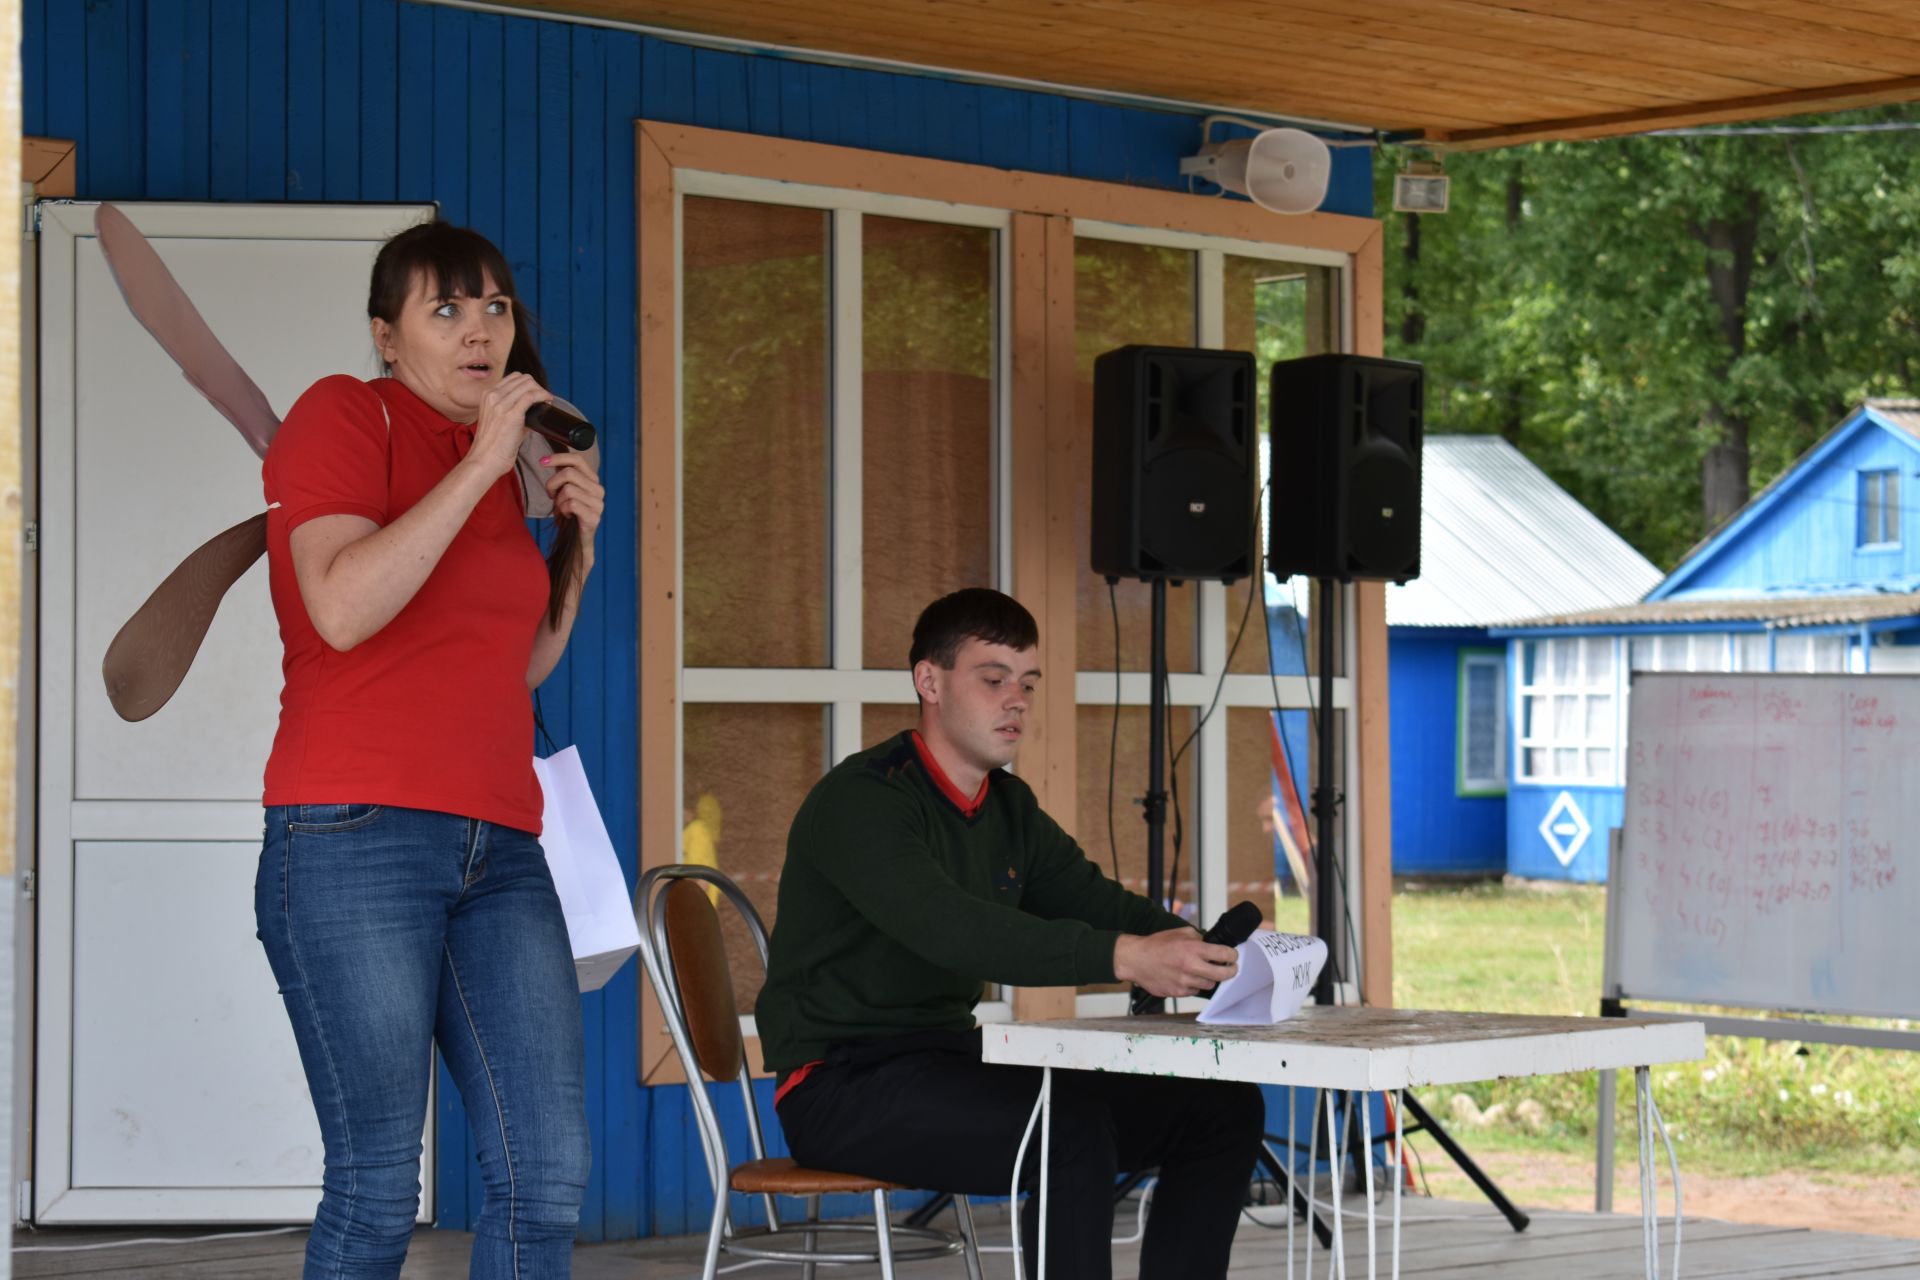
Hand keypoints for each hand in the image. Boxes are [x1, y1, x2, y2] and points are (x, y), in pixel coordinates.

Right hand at [465, 372, 548, 479]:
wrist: (484, 460)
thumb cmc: (493, 446)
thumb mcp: (500, 421)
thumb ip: (514, 411)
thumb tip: (534, 409)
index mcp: (488, 395)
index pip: (514, 378)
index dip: (529, 385)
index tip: (537, 395)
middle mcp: (493, 395)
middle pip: (523, 378)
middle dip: (537, 386)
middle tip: (544, 399)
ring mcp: (501, 403)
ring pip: (528, 384)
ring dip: (542, 391)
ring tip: (547, 401)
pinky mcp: (511, 414)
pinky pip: (532, 396)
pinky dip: (543, 396)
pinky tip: (547, 402)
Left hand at [541, 452, 604, 541]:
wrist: (576, 540)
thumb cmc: (569, 514)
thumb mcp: (564, 490)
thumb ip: (562, 475)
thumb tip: (546, 459)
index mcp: (592, 480)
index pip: (578, 459)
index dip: (558, 457)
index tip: (542, 462)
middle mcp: (598, 489)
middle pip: (569, 473)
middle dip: (553, 483)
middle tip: (551, 495)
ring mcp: (598, 503)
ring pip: (568, 490)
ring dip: (559, 501)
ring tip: (561, 508)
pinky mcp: (594, 517)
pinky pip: (571, 504)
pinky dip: (563, 510)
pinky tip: (566, 515)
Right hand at [1112, 927, 1238, 998]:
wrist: (1136, 959)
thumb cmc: (1156, 945)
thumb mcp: (1179, 933)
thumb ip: (1198, 938)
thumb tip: (1211, 944)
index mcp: (1192, 949)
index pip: (1224, 954)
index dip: (1232, 955)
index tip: (1233, 956)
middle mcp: (1190, 966)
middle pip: (1223, 974)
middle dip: (1230, 971)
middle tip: (1230, 968)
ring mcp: (1184, 981)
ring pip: (1209, 984)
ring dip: (1209, 978)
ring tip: (1201, 971)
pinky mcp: (1178, 992)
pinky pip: (1195, 990)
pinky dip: (1194, 984)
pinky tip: (1186, 977)